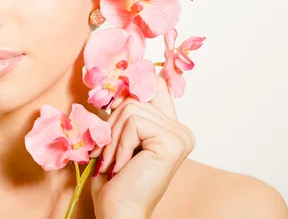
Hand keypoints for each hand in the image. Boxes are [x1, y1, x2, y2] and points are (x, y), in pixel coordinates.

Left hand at [89, 77, 195, 218]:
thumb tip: (122, 82)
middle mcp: (181, 131)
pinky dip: (120, 144)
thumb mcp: (118, 139)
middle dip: (112, 125)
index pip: (156, 87)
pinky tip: (122, 167)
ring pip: (132, 109)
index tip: (121, 82)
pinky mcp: (173, 142)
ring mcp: (180, 136)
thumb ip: (127, 112)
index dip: (138, 83)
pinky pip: (134, 123)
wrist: (119, 215)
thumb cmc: (115, 184)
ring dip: (113, 138)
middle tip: (106, 155)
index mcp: (172, 130)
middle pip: (136, 98)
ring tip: (113, 163)